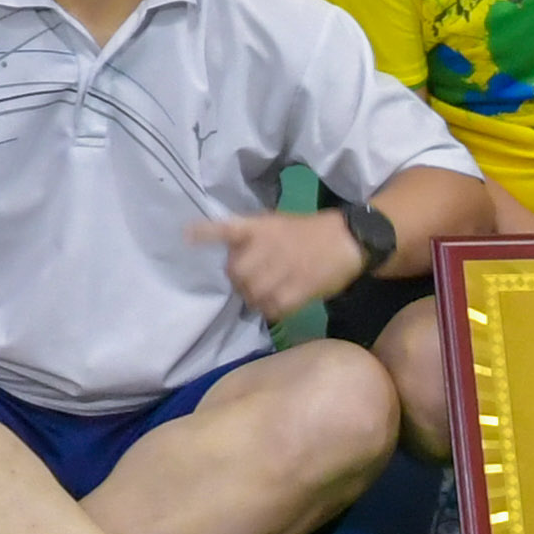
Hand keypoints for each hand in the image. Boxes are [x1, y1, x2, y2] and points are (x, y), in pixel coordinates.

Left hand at [205, 207, 370, 322]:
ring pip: (251, 293)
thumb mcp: (275, 223)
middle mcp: (267, 247)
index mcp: (259, 227)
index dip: (205, 233)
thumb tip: (230, 255)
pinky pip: (272, 308)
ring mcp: (282, 269)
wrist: (346, 240)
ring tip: (264, 294)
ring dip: (253, 298)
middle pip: (235, 273)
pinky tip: (278, 303)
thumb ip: (251, 237)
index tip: (187, 236)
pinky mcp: (297, 289)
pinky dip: (270, 310)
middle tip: (249, 282)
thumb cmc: (307, 232)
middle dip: (238, 281)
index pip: (226, 228)